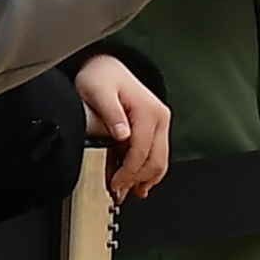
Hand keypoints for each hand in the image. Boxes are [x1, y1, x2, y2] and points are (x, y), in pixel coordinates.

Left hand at [77, 51, 172, 197]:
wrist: (106, 67)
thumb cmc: (101, 77)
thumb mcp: (98, 91)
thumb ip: (111, 113)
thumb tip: (123, 134)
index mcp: (148, 110)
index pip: (142, 151)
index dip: (128, 171)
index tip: (114, 184)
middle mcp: (160, 116)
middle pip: (156, 159)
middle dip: (137, 180)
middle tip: (118, 192)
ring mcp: (161, 122)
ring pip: (161, 161)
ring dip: (145, 179)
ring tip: (126, 191)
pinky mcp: (157, 127)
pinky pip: (159, 155)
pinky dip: (150, 172)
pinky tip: (138, 183)